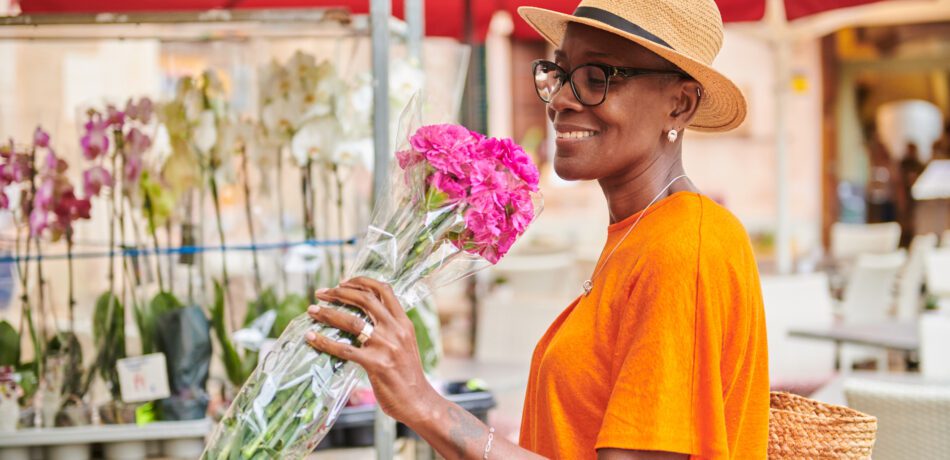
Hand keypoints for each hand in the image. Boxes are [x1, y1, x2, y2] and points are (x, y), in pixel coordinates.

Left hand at [305, 277, 436, 422]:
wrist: (419, 401)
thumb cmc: (408, 375)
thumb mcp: (405, 344)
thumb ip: (390, 330)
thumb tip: (365, 319)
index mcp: (404, 323)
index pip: (384, 290)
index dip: (361, 282)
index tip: (343, 282)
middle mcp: (396, 330)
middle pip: (366, 299)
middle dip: (340, 292)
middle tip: (322, 292)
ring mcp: (386, 346)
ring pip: (352, 321)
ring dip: (328, 313)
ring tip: (312, 310)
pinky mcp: (375, 364)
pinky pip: (344, 349)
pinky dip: (325, 342)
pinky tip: (312, 337)